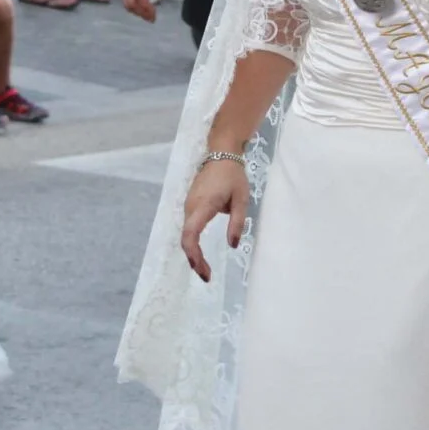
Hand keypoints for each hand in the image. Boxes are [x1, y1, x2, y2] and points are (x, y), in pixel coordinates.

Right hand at [118, 0, 165, 22]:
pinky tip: (143, 10)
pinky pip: (125, 1)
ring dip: (137, 12)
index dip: (146, 6)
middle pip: (130, 2)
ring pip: (126, 4)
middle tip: (152, 18)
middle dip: (141, 12)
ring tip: (149, 16)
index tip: (154, 14)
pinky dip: (134, 8)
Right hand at [180, 154, 250, 280]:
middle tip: (207, 277)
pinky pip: (188, 228)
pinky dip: (192, 243)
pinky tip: (201, 253)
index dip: (194, 256)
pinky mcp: (190, 204)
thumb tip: (233, 245)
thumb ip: (237, 223)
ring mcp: (188, 205)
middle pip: (186, 239)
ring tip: (205, 269)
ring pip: (186, 234)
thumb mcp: (242, 199)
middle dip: (194, 260)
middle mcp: (190, 207)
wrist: (220, 152)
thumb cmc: (233, 175)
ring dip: (193, 253)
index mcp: (203, 206)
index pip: (190, 235)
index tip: (203, 271)